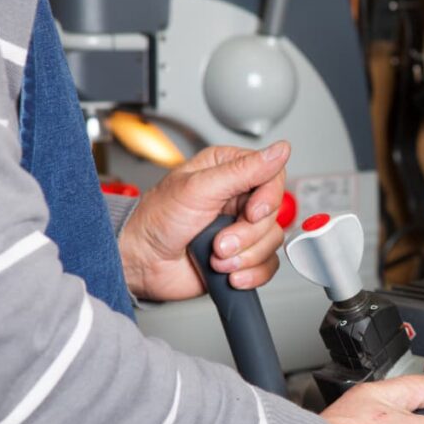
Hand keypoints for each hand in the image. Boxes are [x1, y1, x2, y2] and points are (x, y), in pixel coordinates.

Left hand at [118, 142, 290, 301]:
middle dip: (246, 235)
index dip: (268, 199)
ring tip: (216, 256)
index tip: (250, 213)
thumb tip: (280, 150)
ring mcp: (242, 229)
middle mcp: (239, 199)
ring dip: (244, 256)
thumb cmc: (157, 220)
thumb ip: (244, 170)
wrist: (143, 262)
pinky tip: (229, 272)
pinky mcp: (243, 255)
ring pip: (272, 243)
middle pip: (274, 215)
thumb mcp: (200, 187)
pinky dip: (250, 274)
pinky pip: (268, 266)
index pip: (273, 178)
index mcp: (230, 171)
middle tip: (220, 240)